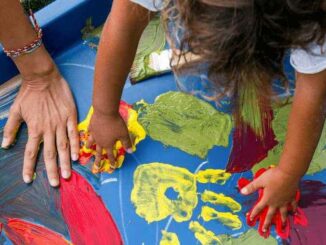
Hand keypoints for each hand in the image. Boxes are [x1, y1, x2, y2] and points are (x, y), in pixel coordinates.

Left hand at [1, 66, 78, 186]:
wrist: (43, 78)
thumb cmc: (29, 94)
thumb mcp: (16, 110)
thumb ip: (11, 129)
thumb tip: (5, 145)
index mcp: (34, 129)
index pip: (30, 152)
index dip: (28, 167)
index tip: (28, 180)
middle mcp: (48, 129)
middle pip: (49, 153)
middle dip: (52, 170)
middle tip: (56, 184)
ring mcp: (61, 123)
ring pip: (63, 146)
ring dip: (65, 162)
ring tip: (68, 175)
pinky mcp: (71, 117)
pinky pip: (74, 134)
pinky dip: (76, 145)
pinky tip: (77, 156)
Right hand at [87, 111, 131, 170]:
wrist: (105, 112)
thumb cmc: (116, 124)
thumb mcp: (124, 134)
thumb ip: (126, 143)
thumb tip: (130, 152)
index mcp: (108, 144)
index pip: (110, 155)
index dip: (112, 161)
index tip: (112, 167)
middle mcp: (99, 141)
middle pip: (99, 152)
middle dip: (98, 160)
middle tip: (95, 167)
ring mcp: (94, 134)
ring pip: (91, 142)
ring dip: (89, 146)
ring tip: (88, 149)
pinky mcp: (91, 126)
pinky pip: (89, 131)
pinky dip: (89, 133)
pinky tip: (88, 133)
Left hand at [240, 166, 298, 231]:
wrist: (288, 173)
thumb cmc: (273, 176)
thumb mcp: (260, 181)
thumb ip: (251, 187)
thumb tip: (242, 192)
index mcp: (267, 199)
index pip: (259, 208)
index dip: (254, 213)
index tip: (251, 218)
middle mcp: (276, 203)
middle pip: (271, 214)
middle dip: (267, 223)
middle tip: (265, 230)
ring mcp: (285, 201)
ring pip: (283, 213)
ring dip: (282, 219)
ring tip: (282, 225)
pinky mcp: (292, 197)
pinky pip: (293, 206)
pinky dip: (293, 209)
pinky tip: (293, 212)